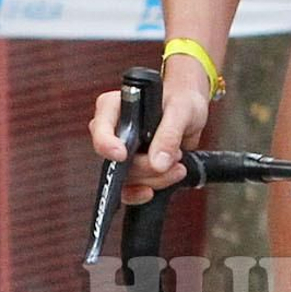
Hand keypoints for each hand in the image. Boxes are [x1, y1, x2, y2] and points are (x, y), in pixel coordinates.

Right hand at [88, 62, 213, 204]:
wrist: (190, 113)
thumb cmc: (181, 101)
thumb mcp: (181, 111)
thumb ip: (169, 134)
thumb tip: (158, 163)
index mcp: (113, 107)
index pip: (100, 128)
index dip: (107, 144)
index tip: (123, 155)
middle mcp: (112, 131)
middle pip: (115, 161)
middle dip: (146, 166)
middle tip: (175, 159)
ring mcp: (121, 152)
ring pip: (126, 179)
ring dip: (155, 179)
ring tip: (179, 165)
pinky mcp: (132, 168)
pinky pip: (130, 189)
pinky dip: (149, 189)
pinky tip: (168, 180)